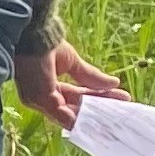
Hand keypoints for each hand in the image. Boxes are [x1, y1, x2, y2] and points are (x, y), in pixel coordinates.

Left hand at [12, 37, 129, 128]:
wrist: (31, 33)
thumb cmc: (46, 43)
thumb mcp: (72, 62)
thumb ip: (90, 76)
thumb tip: (114, 83)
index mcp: (49, 87)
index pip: (78, 97)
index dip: (99, 100)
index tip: (122, 99)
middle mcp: (42, 97)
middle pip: (75, 109)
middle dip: (100, 112)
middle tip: (122, 116)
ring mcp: (39, 100)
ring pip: (70, 115)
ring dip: (94, 118)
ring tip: (115, 121)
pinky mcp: (40, 98)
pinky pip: (62, 115)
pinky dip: (80, 119)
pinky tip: (97, 121)